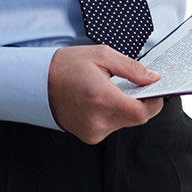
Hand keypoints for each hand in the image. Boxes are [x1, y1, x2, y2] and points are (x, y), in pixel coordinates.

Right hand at [48, 45, 162, 144]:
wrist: (36, 83)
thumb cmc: (67, 66)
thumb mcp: (102, 56)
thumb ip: (132, 68)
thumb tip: (153, 78)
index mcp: (102, 98)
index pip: (142, 112)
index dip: (155, 101)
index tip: (155, 89)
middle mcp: (98, 120)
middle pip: (138, 119)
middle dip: (143, 103)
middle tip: (137, 86)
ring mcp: (93, 131)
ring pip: (127, 123)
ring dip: (128, 109)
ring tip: (115, 91)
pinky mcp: (90, 136)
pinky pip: (113, 126)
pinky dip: (116, 114)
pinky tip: (104, 101)